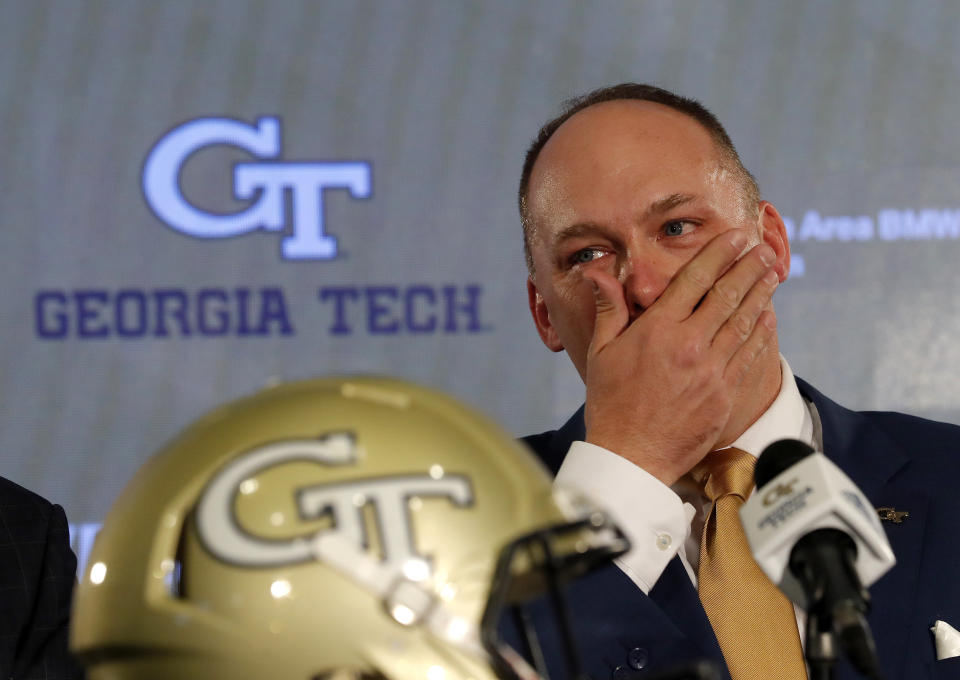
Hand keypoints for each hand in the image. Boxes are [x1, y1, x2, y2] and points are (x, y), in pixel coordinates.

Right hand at [583, 229, 778, 485]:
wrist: (631, 456)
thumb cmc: (611, 403)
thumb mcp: (601, 351)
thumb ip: (608, 308)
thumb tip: (597, 272)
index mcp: (658, 330)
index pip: (695, 280)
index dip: (719, 253)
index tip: (736, 237)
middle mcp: (690, 345)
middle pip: (728, 295)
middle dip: (749, 267)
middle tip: (764, 248)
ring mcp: (712, 371)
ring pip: (744, 322)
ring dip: (761, 294)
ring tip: (772, 273)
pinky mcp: (725, 394)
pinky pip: (749, 355)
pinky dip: (761, 331)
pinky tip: (768, 316)